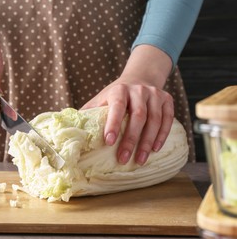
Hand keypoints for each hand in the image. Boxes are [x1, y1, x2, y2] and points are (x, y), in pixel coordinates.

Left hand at [82, 45, 173, 164]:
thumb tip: (70, 129)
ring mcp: (155, 94)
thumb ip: (89, 112)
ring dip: (147, 142)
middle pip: (138, 116)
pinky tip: (155, 149)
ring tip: (139, 160)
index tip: (109, 142)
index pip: (117, 106)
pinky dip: (162, 135)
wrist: (140, 78)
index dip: (114, 124)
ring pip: (154, 119)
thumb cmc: (116, 95)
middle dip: (131, 139)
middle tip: (123, 158)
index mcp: (119, 90)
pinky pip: (168, 119)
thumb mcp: (101, 98)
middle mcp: (138, 90)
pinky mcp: (167, 99)